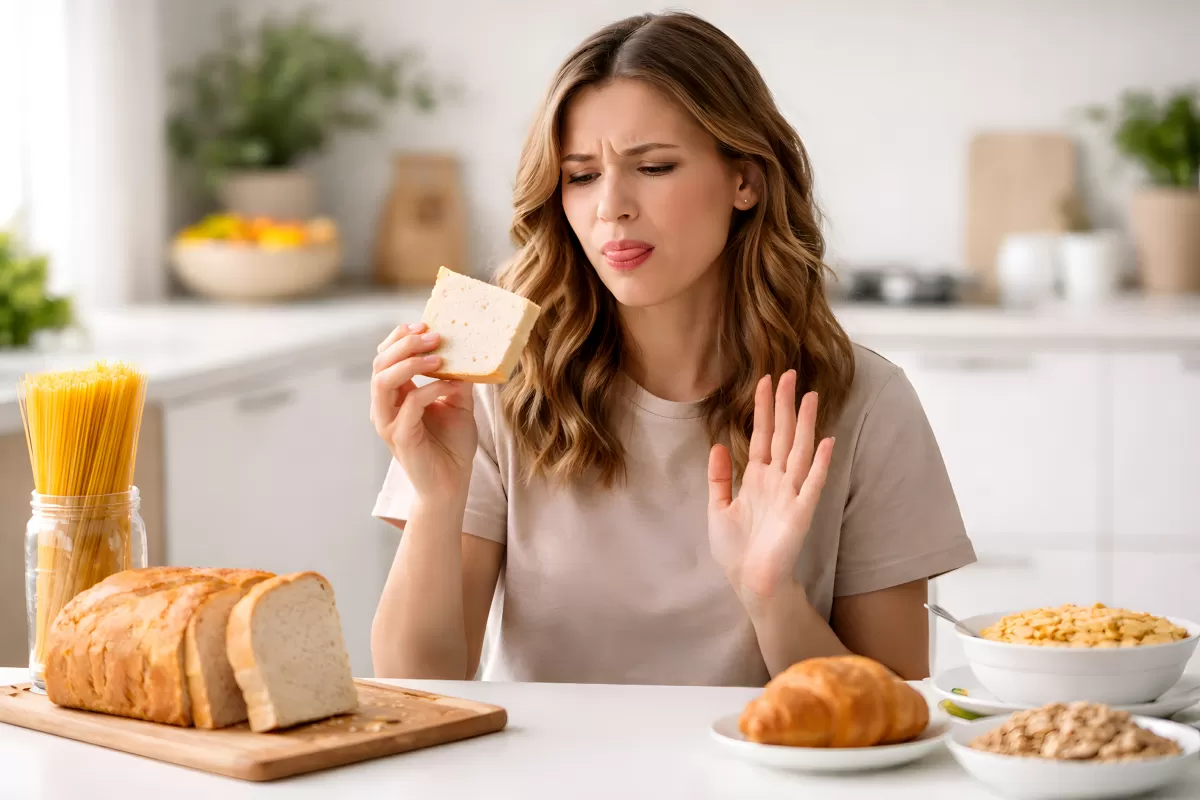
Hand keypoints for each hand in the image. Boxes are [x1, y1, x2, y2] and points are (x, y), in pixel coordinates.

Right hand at [370, 322, 477, 499]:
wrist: (452, 483)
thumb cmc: (451, 445)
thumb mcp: (458, 404)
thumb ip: (455, 379)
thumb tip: (466, 351)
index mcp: (395, 395)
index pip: (385, 357)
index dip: (400, 337)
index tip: (425, 323)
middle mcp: (385, 406)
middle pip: (380, 363)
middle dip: (405, 344)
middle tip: (434, 335)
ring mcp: (388, 421)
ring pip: (383, 381)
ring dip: (411, 363)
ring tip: (439, 357)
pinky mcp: (400, 437)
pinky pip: (409, 404)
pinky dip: (430, 389)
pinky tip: (450, 385)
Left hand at [708, 369, 833, 608]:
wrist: (749, 582)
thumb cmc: (736, 549)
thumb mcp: (718, 508)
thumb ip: (719, 477)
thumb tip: (717, 445)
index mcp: (757, 478)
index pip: (762, 434)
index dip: (763, 408)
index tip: (765, 380)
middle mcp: (777, 481)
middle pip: (782, 435)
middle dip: (785, 405)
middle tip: (790, 373)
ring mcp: (791, 495)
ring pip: (799, 451)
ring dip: (805, 424)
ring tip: (811, 396)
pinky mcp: (801, 513)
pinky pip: (812, 483)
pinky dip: (819, 463)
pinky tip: (826, 441)